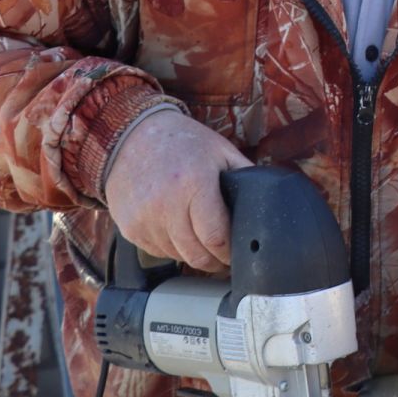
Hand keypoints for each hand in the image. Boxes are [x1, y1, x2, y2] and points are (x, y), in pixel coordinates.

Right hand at [104, 109, 252, 274]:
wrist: (132, 135)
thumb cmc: (182, 142)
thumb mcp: (222, 151)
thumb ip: (246, 177)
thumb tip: (269, 202)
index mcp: (194, 185)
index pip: (216, 238)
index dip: (231, 252)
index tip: (239, 253)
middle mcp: (165, 205)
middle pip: (197, 255)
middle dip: (216, 261)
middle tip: (225, 257)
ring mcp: (143, 218)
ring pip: (177, 256)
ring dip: (193, 254)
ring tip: (202, 241)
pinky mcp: (128, 226)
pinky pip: (157, 251)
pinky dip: (171, 248)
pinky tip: (178, 231)